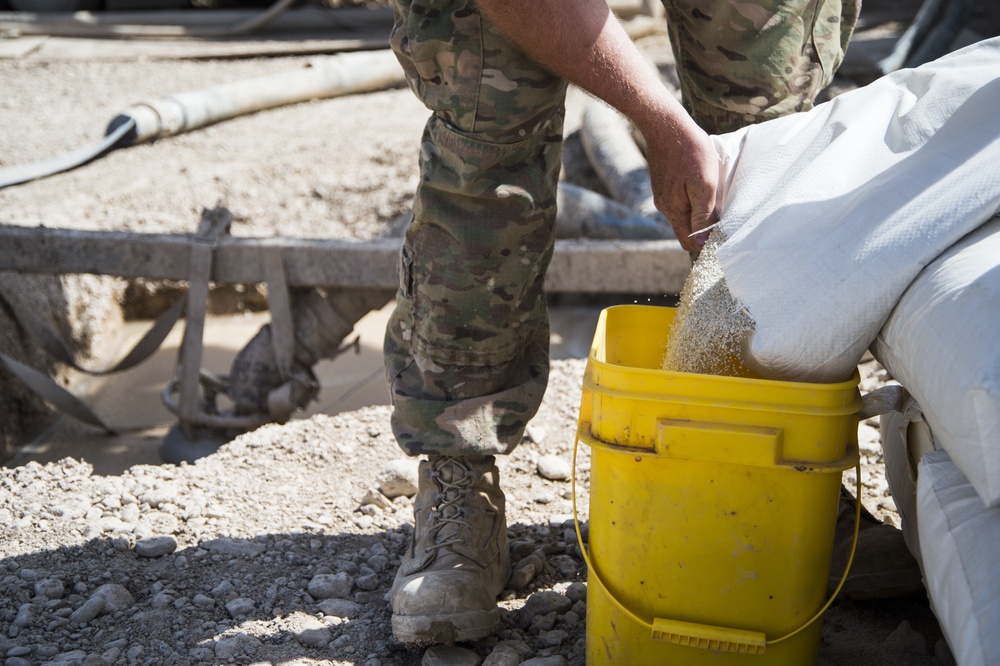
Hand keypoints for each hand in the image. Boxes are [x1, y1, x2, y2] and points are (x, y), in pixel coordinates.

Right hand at [643, 115, 718, 251]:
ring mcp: (662, 193)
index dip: (705, 241)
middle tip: (723, 207)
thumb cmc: (689, 152)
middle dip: (704, 224)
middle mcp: (665, 206)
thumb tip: (702, 244)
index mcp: (673, 211)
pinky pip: (680, 197)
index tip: (722, 229)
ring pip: (684, 211)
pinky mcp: (664, 182)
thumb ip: (704, 216)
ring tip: (713, 188)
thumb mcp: (704, 185)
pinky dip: (692, 194)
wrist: (665, 124)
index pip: (688, 242)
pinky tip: (701, 178)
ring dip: (700, 206)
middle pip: (686, 227)